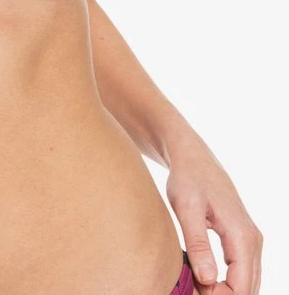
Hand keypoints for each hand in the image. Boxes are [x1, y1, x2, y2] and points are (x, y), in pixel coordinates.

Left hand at [165, 141, 262, 294]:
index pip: (241, 288)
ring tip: (195, 283)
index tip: (193, 290)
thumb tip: (208, 280)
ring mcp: (250, 240)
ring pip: (246, 283)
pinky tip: (203, 276)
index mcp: (242, 236)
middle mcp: (253, 240)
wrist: (193, 158)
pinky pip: (242, 272)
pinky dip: (226, 281)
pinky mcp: (242, 239)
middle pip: (247, 289)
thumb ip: (198, 244)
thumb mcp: (186, 209)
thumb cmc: (187, 179)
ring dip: (223, 290)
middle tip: (192, 288)